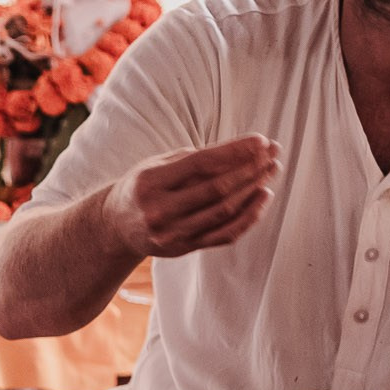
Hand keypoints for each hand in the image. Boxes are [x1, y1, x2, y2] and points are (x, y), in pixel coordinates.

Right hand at [102, 134, 280, 259]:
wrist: (115, 227)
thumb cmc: (144, 187)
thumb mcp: (159, 165)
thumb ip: (196, 160)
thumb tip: (245, 151)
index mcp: (151, 182)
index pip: (202, 163)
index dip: (235, 151)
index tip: (261, 141)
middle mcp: (160, 210)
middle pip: (217, 188)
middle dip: (251, 168)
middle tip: (274, 153)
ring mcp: (172, 234)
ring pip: (224, 211)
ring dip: (254, 189)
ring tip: (271, 171)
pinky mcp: (183, 249)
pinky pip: (224, 235)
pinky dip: (248, 217)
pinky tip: (262, 197)